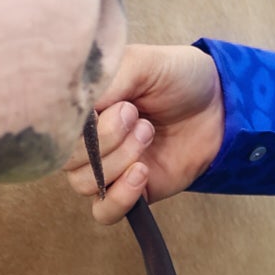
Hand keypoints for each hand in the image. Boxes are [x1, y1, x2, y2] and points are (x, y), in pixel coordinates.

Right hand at [67, 42, 225, 222]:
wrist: (221, 104)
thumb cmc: (179, 77)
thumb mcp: (141, 63)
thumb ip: (105, 79)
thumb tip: (77, 106)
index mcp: (83, 106)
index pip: (54, 127)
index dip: (80, 122)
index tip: (118, 102)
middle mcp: (87, 139)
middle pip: (65, 159)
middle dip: (103, 139)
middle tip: (137, 116)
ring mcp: (107, 168)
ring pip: (83, 184)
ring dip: (117, 160)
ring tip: (148, 133)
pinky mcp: (130, 192)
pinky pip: (105, 211)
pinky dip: (119, 196)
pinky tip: (142, 172)